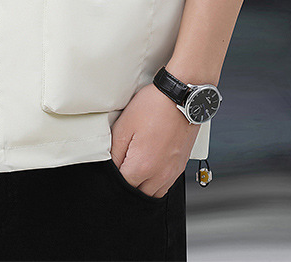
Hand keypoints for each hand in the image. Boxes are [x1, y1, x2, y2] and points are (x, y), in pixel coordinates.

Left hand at [110, 82, 200, 197]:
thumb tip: (109, 166)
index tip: (112, 167)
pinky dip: (156, 181)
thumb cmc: (154, 107)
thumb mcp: (124, 125)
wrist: (181, 98)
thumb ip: (114, 151)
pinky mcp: (180, 166)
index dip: (113, 178)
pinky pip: (166, 185)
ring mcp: (172, 172)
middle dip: (128, 184)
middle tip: (123, 166)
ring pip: (153, 193)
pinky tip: (150, 165)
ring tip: (136, 166)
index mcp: (143, 166)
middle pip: (138, 194)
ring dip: (143, 185)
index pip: (122, 187)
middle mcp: (160, 175)